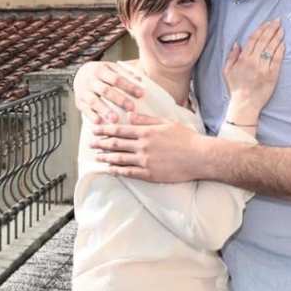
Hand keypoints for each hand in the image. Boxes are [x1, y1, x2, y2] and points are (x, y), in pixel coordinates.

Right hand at [73, 61, 143, 122]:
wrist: (80, 74)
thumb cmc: (103, 73)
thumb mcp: (112, 69)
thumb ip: (125, 73)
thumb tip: (141, 79)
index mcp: (100, 69)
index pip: (116, 78)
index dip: (128, 86)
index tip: (141, 94)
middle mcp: (90, 80)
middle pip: (105, 90)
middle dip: (119, 99)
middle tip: (131, 108)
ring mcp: (83, 91)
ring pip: (94, 101)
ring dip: (104, 111)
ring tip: (115, 120)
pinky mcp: (79, 102)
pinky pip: (85, 110)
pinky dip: (92, 116)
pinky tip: (99, 123)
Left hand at [89, 113, 204, 181]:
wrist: (199, 157)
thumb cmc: (186, 138)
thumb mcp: (166, 123)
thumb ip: (147, 120)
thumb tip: (130, 116)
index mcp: (146, 132)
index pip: (120, 130)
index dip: (105, 130)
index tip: (94, 130)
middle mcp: (142, 146)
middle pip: (116, 144)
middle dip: (101, 143)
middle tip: (90, 144)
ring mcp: (145, 161)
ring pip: (119, 159)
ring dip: (106, 158)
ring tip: (96, 157)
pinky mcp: (150, 174)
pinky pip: (129, 173)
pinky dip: (117, 171)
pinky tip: (110, 170)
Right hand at [222, 20, 284, 124]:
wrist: (244, 104)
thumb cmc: (235, 88)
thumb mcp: (227, 71)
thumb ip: (232, 56)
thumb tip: (237, 43)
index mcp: (243, 59)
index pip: (254, 39)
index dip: (261, 29)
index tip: (267, 22)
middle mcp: (254, 62)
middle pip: (264, 41)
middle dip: (272, 29)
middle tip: (278, 21)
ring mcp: (264, 68)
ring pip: (272, 49)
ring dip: (277, 37)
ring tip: (282, 29)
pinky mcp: (272, 76)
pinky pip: (277, 60)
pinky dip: (280, 51)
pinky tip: (283, 43)